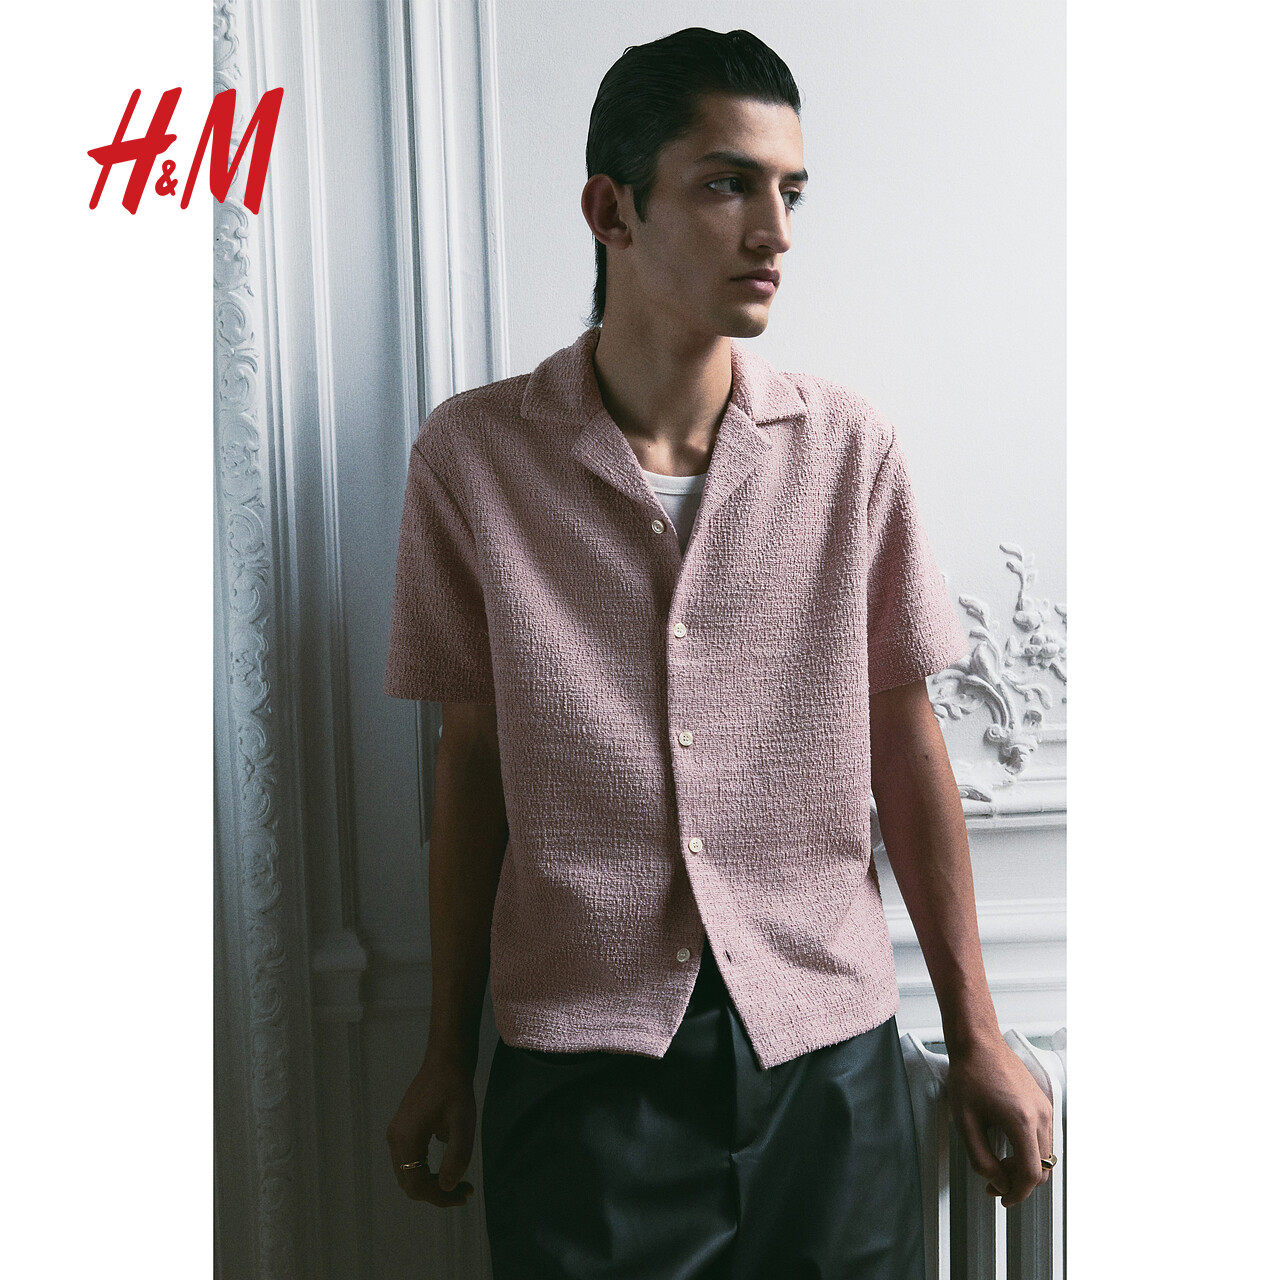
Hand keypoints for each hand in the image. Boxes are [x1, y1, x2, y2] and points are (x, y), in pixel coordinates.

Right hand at [385, 1050, 477, 1207]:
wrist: (446, 1062)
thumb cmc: (455, 1091)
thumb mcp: (462, 1125)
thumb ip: (456, 1158)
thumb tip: (447, 1187)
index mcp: (406, 1140)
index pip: (417, 1185)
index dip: (440, 1197)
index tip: (464, 1195)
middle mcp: (395, 1140)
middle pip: (409, 1183)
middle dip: (437, 1193)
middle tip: (464, 1191)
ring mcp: (396, 1134)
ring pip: (408, 1173)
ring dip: (431, 1183)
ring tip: (459, 1182)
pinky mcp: (401, 1128)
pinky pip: (409, 1160)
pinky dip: (426, 1170)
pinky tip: (446, 1167)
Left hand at [944, 1034, 1054, 1206]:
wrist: (979, 1042)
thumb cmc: (969, 1076)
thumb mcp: (965, 1122)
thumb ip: (981, 1158)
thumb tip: (997, 1181)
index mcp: (1022, 1121)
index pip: (1031, 1174)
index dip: (1017, 1193)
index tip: (1001, 1199)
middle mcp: (1041, 1116)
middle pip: (1042, 1169)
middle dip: (1019, 1183)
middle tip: (993, 1185)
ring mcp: (1045, 1109)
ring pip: (1045, 1156)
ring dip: (1024, 1168)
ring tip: (997, 1165)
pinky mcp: (1043, 1103)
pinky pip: (1043, 1138)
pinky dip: (1029, 1151)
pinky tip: (1006, 1148)